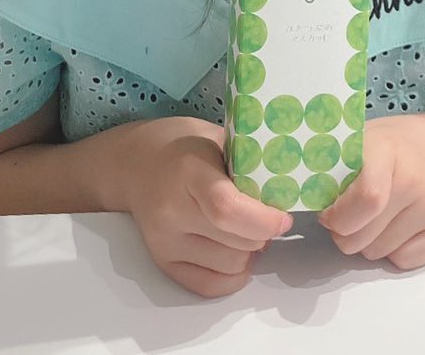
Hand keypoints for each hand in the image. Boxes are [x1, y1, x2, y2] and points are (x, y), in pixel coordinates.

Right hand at [119, 116, 292, 298]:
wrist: (135, 163)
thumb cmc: (184, 145)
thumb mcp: (217, 137)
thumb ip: (248, 160)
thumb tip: (289, 185)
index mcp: (188, 171)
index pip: (226, 208)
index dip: (263, 220)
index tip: (283, 216)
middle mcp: (172, 210)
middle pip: (235, 242)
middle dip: (263, 233)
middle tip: (268, 216)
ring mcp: (164, 240)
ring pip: (230, 266)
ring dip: (249, 251)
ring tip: (247, 229)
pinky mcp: (162, 261)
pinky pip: (209, 286)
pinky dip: (233, 274)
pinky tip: (236, 250)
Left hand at [316, 112, 424, 270]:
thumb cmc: (395, 145)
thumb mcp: (362, 140)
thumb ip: (334, 168)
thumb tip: (304, 198)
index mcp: (387, 150)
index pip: (365, 199)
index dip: (338, 216)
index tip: (328, 213)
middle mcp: (417, 180)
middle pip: (363, 237)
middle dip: (345, 233)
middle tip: (349, 216)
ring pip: (379, 253)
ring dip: (369, 241)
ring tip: (379, 215)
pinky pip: (404, 261)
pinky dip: (393, 251)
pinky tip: (400, 224)